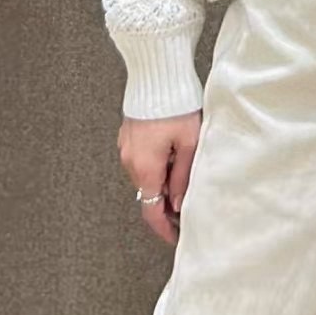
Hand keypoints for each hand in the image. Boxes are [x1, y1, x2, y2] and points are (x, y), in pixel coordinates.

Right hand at [118, 110, 200, 245]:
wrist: (156, 77)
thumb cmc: (176, 106)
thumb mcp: (189, 144)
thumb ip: (183, 177)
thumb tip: (179, 203)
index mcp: (146, 168)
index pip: (151, 211)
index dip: (164, 228)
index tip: (176, 237)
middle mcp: (130, 162)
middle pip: (148, 194)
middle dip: (166, 204)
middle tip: (188, 206)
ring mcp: (126, 149)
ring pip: (145, 177)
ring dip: (161, 183)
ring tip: (184, 175)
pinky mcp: (127, 137)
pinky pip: (140, 161)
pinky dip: (154, 167)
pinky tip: (171, 156)